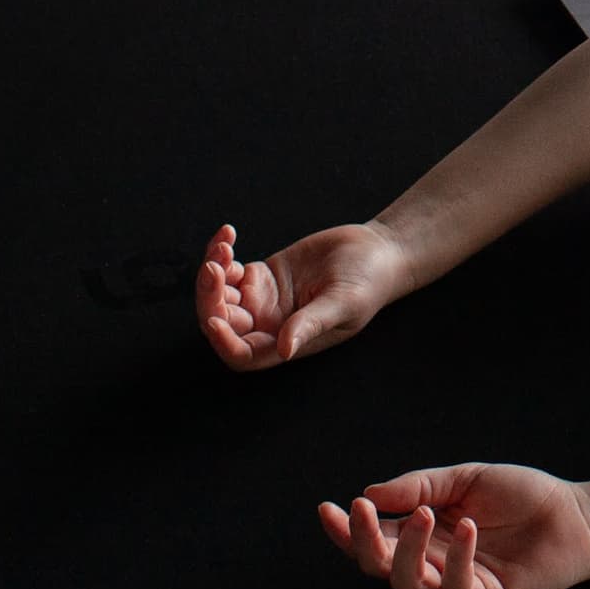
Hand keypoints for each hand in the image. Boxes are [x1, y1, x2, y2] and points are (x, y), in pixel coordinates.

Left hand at [195, 220, 415, 370]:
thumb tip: (285, 350)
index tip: (215, 317)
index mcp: (286, 341)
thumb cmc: (369, 282)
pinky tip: (228, 235)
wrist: (378, 250)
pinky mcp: (262, 275)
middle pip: (223, 322)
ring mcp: (262, 299)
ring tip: (222, 246)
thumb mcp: (344, 303)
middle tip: (214, 266)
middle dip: (211, 297)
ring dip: (212, 272)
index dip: (224, 341)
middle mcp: (269, 324)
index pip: (243, 354)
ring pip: (220, 295)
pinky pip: (228, 270)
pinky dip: (221, 253)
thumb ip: (312, 324)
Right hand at [319, 462, 589, 588]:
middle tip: (361, 512)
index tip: (327, 508)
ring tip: (423, 514)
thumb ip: (420, 486)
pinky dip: (457, 558)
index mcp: (423, 537)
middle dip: (365, 542)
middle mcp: (434, 566)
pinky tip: (464, 528)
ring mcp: (459, 586)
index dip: (347, 531)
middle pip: (382, 568)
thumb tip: (369, 494)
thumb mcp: (466, 478)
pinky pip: (460, 587)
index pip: (374, 540)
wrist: (577, 514)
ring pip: (412, 583)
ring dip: (408, 550)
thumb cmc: (521, 496)